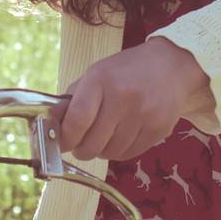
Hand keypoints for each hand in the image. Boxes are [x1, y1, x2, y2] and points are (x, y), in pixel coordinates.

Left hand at [55, 36, 211, 163]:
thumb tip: (50, 123)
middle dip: (81, 149)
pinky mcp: (159, 129)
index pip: (78, 119)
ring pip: (110, 152)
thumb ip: (72, 99)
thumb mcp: (96, 73)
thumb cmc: (126, 71)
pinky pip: (129, 154)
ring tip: (104, 137)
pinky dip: (119, 151)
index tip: (62, 142)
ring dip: (101, 151)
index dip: (66, 137)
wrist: (170, 65)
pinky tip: (120, 137)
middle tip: (81, 144)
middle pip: (92, 143)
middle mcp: (123, 97)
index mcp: (101, 79)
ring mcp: (143, 115)